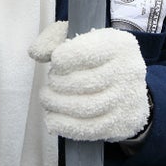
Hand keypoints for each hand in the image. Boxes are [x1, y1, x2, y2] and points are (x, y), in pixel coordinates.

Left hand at [28, 21, 149, 141]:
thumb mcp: (80, 35)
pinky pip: (88, 129)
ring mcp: (128, 100)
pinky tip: (52, 117)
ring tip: (47, 98)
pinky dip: (64, 125)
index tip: (55, 61)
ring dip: (56, 104)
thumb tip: (36, 53)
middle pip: (83, 83)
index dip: (62, 59)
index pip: (85, 52)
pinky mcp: (123, 124)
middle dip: (57, 83)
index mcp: (119, 44)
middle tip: (50, 82)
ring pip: (84, 108)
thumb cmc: (97, 56)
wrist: (127, 83)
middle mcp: (129, 72)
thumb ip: (54, 37)